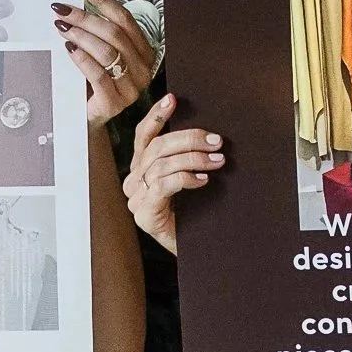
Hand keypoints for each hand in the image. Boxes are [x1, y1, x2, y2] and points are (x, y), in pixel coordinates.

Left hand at [55, 0, 157, 129]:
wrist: (88, 119)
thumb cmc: (94, 83)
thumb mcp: (101, 53)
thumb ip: (99, 31)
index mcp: (145, 52)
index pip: (125, 19)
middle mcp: (144, 69)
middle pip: (114, 33)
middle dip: (85, 18)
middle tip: (62, 10)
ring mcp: (132, 88)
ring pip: (108, 52)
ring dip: (82, 35)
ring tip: (62, 27)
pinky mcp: (115, 103)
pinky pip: (98, 74)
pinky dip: (82, 58)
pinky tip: (69, 48)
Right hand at [123, 93, 223, 253]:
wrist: (199, 251)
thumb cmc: (194, 214)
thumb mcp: (189, 179)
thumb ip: (186, 157)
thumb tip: (207, 133)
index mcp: (141, 168)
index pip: (144, 136)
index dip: (156, 116)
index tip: (173, 100)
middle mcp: (133, 181)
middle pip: (157, 148)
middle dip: (189, 139)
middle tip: (217, 141)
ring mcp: (136, 199)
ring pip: (161, 165)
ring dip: (193, 159)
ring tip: (217, 160)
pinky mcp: (144, 215)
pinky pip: (162, 186)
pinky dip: (184, 179)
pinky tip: (202, 180)